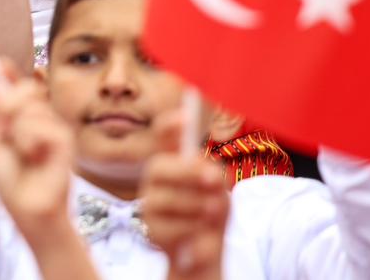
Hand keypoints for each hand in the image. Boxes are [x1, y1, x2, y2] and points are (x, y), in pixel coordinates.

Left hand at [0, 68, 75, 239]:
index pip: (19, 88)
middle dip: (9, 101)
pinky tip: (34, 157)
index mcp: (24, 119)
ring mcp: (55, 128)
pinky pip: (40, 124)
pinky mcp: (65, 140)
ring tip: (23, 153)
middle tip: (5, 130)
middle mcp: (42, 119)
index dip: (9, 73)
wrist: (30, 212)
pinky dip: (29, 140)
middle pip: (25, 89)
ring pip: (30, 106)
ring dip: (17, 131)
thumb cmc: (12, 183)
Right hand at [140, 110, 227, 279]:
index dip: (169, 126)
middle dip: (187, 170)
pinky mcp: (151, 230)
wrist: (204, 253)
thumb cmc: (210, 214)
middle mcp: (156, 179)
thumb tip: (212, 175)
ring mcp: (150, 204)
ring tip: (214, 211)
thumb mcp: (220, 192)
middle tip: (214, 178)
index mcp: (173, 162)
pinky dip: (192, 229)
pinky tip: (201, 233)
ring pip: (165, 197)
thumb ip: (216, 179)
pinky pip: (170, 226)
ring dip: (197, 204)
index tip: (185, 117)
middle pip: (158, 166)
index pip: (163, 137)